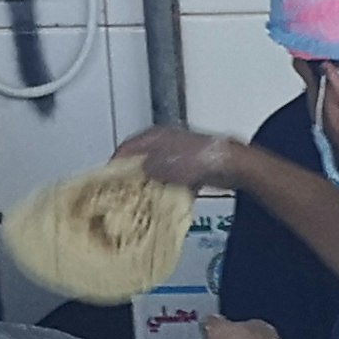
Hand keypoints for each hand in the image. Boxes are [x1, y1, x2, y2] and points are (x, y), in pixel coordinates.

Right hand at [123, 125, 237, 190]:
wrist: (231, 165)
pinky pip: (172, 180)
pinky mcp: (191, 168)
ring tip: (140, 200)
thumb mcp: (164, 165)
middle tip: (122, 192)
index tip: (107, 179)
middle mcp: (165, 143)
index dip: (115, 163)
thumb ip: (145, 169)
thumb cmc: (200, 159)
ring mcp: (179, 155)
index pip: (126, 148)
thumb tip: (136, 175)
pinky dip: (166, 190)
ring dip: (149, 185)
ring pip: (156, 171)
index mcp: (155, 136)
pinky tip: (164, 201)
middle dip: (131, 176)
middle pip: (140, 160)